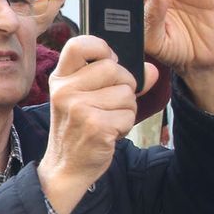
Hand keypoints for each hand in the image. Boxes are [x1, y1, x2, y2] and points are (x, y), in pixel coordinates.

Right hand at [38, 35, 155, 213]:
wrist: (66, 168)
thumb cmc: (77, 130)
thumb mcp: (85, 99)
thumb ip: (116, 80)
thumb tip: (153, 71)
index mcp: (60, 79)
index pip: (79, 44)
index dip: (102, 49)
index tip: (108, 62)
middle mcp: (65, 91)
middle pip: (114, 68)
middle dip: (123, 87)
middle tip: (109, 105)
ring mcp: (79, 109)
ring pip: (127, 93)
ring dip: (126, 110)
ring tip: (107, 121)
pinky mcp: (96, 127)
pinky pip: (129, 115)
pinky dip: (125, 126)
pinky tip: (108, 134)